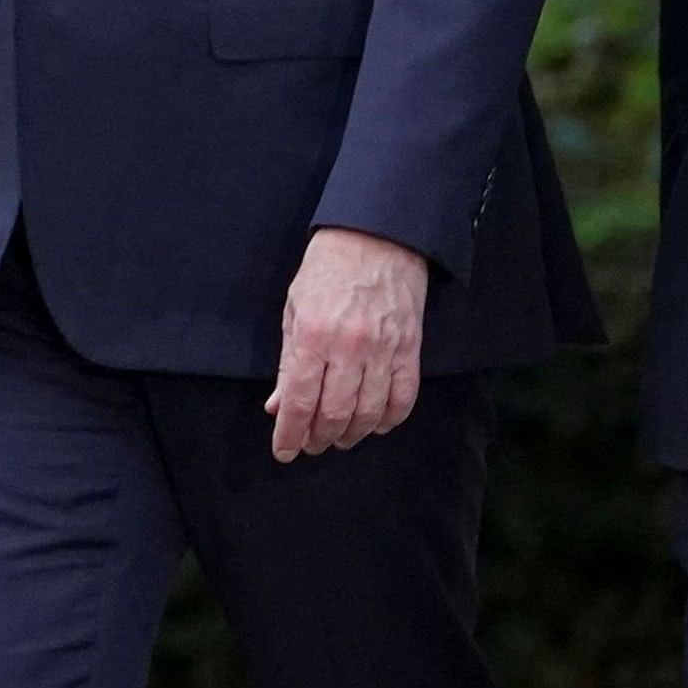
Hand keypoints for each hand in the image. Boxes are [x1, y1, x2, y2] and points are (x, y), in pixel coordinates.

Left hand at [266, 226, 428, 461]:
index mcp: (313, 336)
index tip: (284, 451)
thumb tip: (278, 406)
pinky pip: (403, 398)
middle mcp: (349, 347)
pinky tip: (375, 424)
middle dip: (318, 439)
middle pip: (334, 414)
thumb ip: (288, 362)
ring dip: (351, 434)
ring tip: (338, 438)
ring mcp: (384, 350)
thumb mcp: (294, 310)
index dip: (289, 434)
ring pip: (369, 413)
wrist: (376, 237)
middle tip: (310, 445)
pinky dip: (389, 420)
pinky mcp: (410, 349)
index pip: (299, 401)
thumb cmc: (327, 270)